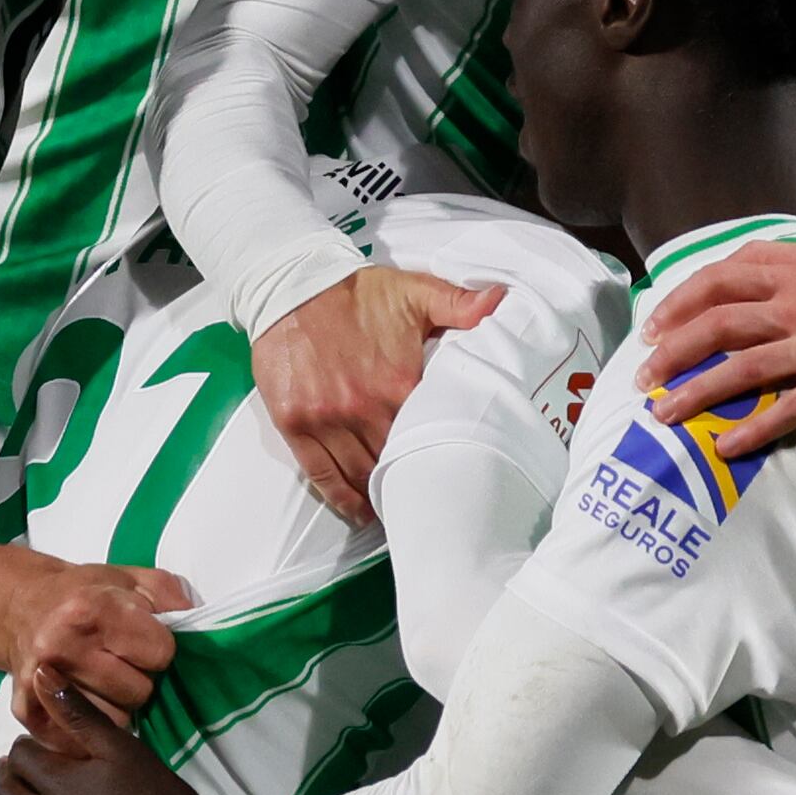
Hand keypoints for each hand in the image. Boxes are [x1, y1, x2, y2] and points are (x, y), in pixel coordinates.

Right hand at [0, 556, 192, 722]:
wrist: (18, 607)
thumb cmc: (83, 593)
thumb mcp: (131, 578)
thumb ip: (171, 597)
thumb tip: (196, 627)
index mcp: (91, 609)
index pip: (160, 654)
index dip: (158, 648)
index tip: (142, 641)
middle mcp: (62, 647)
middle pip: (140, 693)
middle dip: (139, 679)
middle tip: (120, 662)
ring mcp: (41, 683)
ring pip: (116, 722)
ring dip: (117, 705)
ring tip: (101, 679)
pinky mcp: (27, 712)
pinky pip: (83, 740)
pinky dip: (90, 726)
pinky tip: (84, 698)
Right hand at [251, 265, 501, 521]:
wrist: (293, 285)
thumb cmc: (358, 293)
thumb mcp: (416, 290)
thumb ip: (460, 302)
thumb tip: (501, 302)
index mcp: (400, 383)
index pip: (430, 434)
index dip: (444, 453)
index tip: (456, 469)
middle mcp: (364, 407)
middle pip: (395, 461)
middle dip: (412, 478)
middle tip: (430, 497)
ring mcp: (327, 419)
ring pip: (359, 474)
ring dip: (378, 495)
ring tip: (398, 508)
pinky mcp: (295, 423)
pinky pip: (320, 473)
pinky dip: (340, 497)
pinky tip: (358, 510)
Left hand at [641, 242, 795, 453]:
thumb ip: (783, 261)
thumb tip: (731, 271)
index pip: (723, 276)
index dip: (679, 301)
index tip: (652, 327)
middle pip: (721, 323)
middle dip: (672, 351)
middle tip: (643, 377)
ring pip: (745, 367)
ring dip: (698, 392)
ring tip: (665, 414)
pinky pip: (790, 407)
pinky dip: (755, 428)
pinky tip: (727, 445)